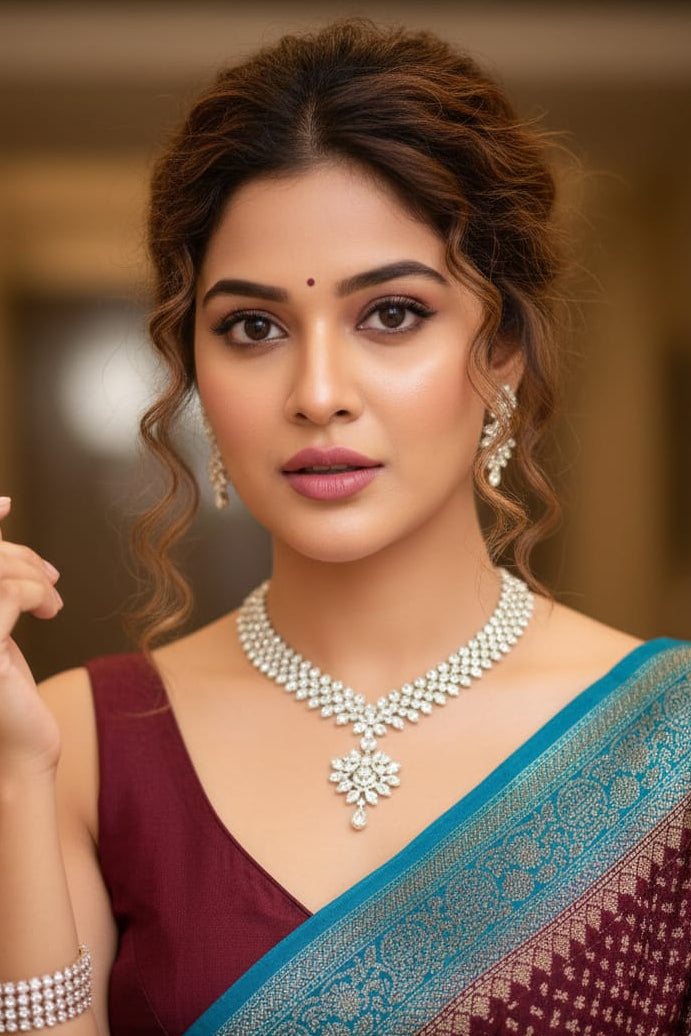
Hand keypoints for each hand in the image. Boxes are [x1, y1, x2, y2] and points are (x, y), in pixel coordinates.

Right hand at [0, 497, 63, 779]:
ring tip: (52, 602)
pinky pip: (8, 596)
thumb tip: (2, 506)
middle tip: (51, 575)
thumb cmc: (8, 690)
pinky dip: (36, 593)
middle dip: (14, 553)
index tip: (6, 503)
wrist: (20, 752)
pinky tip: (51, 612)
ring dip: (31, 576)